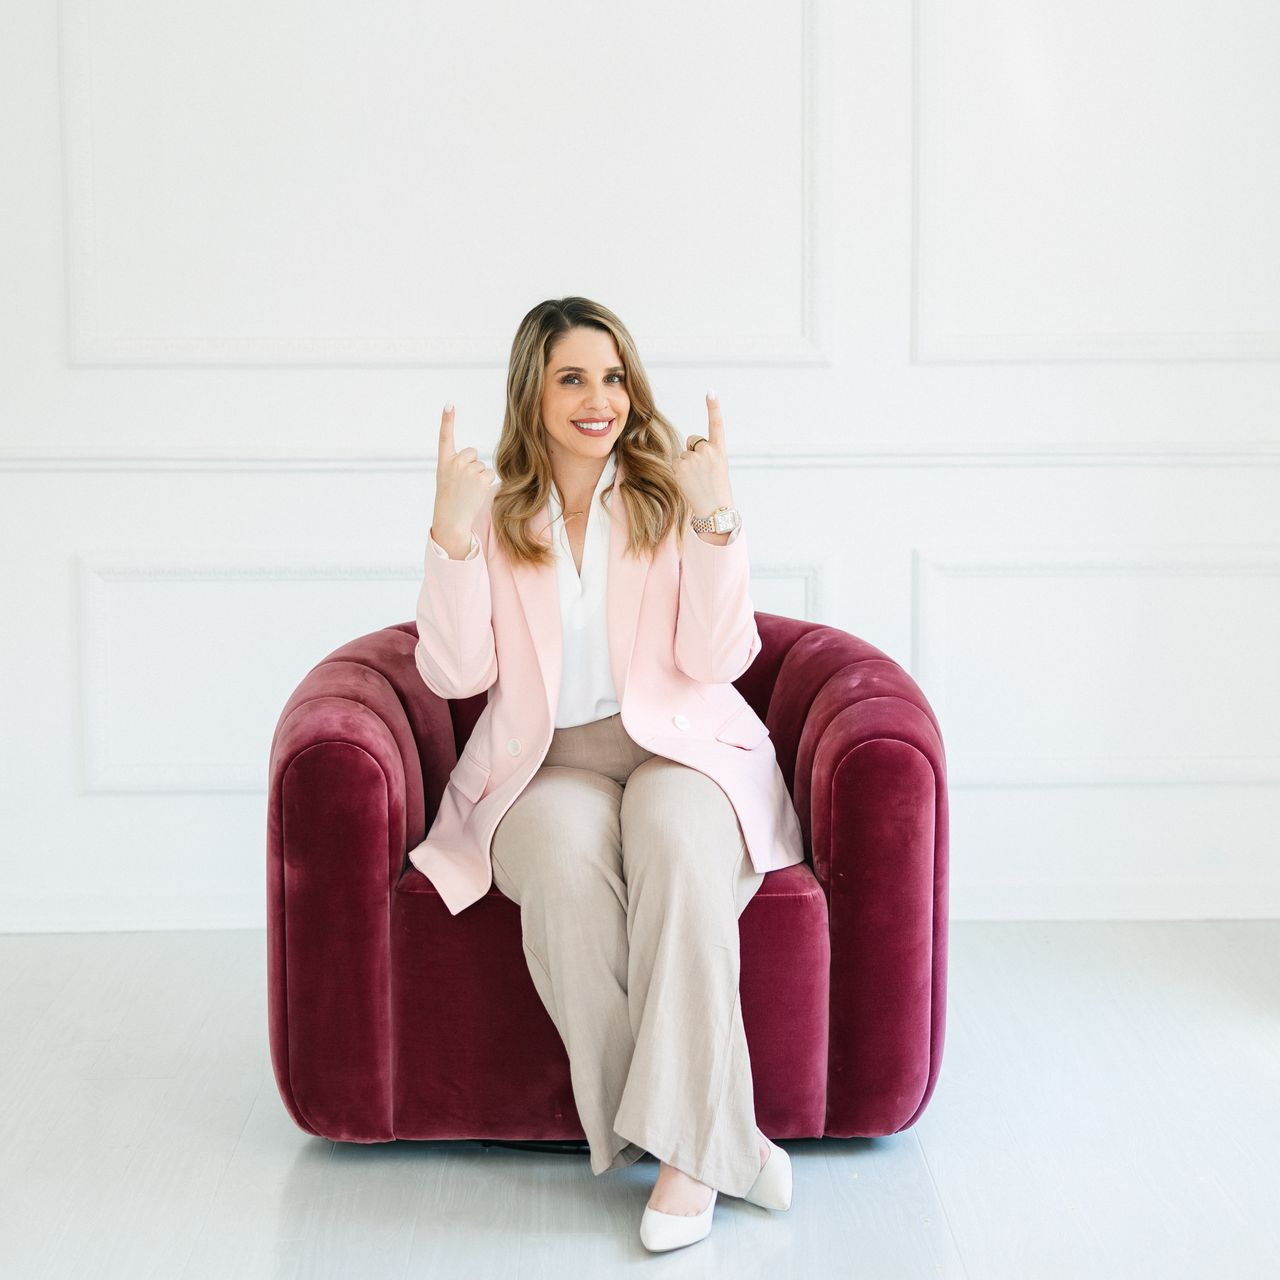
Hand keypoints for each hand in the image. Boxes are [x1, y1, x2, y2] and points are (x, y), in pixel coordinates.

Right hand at [432, 402, 495, 539]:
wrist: (451, 519)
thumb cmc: (449, 499)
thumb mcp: (447, 478)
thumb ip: (457, 464)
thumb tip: (475, 457)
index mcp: (444, 461)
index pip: (445, 436)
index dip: (447, 419)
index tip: (449, 403)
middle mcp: (454, 462)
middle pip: (472, 453)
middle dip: (472, 465)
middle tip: (463, 483)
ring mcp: (467, 470)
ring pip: (482, 466)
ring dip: (479, 477)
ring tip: (468, 490)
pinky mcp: (480, 478)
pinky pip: (490, 474)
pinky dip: (486, 483)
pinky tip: (476, 492)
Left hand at [674, 391, 734, 517]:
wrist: (715, 510)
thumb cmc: (717, 492)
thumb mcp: (718, 469)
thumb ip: (706, 456)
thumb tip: (688, 452)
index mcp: (720, 450)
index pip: (716, 424)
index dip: (713, 407)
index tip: (711, 392)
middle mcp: (708, 450)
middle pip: (692, 443)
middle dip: (694, 455)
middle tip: (703, 475)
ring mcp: (694, 457)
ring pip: (683, 455)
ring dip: (686, 467)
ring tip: (696, 482)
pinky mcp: (680, 465)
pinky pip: (675, 464)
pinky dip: (678, 473)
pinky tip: (688, 483)